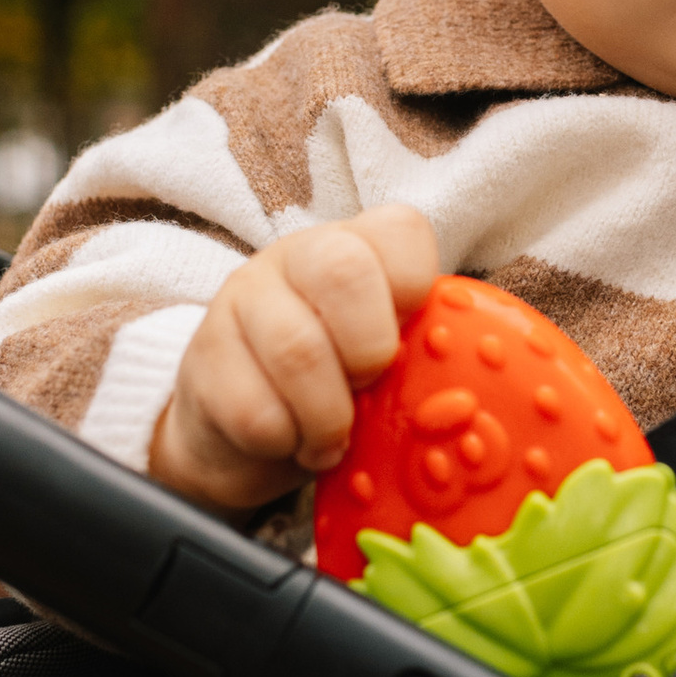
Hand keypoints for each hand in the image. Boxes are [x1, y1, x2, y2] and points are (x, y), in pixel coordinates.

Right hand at [150, 204, 442, 511]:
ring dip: (328, 416)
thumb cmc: (332, 386)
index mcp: (355, 245)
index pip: (401, 232)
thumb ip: (418, 349)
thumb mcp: (382, 357)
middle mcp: (295, 257)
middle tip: (369, 389)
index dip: (415, 289)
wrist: (236, 431)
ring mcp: (242, 300)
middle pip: (342, 271)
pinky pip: (255, 408)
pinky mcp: (203, 359)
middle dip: (369, 348)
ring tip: (333, 440)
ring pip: (297, 349)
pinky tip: (292, 444)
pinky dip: (286, 442)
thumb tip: (472, 387)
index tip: (409, 342)